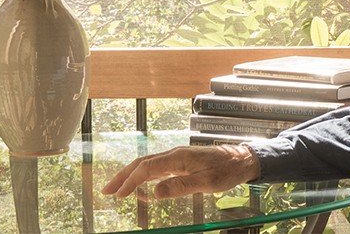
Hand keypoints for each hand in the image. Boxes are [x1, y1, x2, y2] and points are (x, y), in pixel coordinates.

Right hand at [101, 144, 261, 198]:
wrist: (243, 159)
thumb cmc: (227, 170)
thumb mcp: (206, 182)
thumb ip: (180, 186)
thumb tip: (154, 193)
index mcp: (178, 157)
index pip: (146, 168)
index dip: (130, 182)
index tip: (119, 195)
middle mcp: (174, 154)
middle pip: (141, 163)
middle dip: (122, 176)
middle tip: (106, 191)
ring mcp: (178, 158)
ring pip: (148, 165)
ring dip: (131, 176)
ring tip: (117, 190)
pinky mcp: (182, 162)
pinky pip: (158, 168)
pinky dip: (145, 178)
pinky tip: (142, 189)